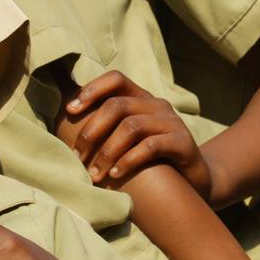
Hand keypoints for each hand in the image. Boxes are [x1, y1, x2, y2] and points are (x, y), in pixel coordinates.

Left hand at [63, 71, 214, 198]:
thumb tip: (64, 123)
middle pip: (117, 105)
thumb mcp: (129, 140)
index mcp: (141, 98)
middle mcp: (157, 105)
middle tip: (77, 156)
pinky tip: (116, 175)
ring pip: (131, 127)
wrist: (194, 182)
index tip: (70, 110)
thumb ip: (107, 129)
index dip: (91, 90)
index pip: (115, 78)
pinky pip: (150, 146)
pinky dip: (128, 161)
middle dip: (92, 131)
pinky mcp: (183, 142)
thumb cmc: (152, 161)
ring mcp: (172, 122)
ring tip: (94, 174)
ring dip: (107, 152)